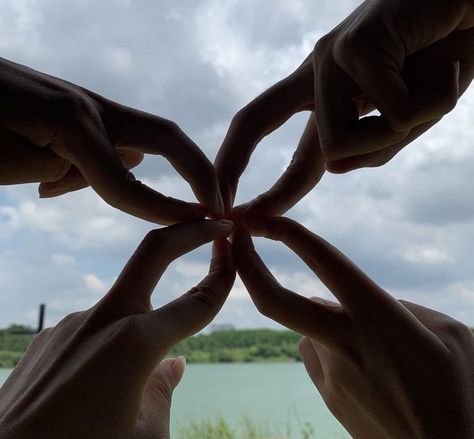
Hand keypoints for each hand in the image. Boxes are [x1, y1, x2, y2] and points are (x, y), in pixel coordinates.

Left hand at [0, 57, 223, 223]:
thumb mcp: (6, 161)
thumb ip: (69, 169)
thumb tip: (127, 167)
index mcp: (71, 121)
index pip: (127, 180)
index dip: (164, 210)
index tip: (199, 228)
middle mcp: (87, 107)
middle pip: (166, 137)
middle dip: (199, 171)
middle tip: (219, 203)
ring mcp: (83, 104)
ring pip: (141, 139)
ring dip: (161, 170)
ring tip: (155, 204)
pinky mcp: (73, 109)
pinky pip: (112, 139)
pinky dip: (112, 166)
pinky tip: (69, 181)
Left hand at [0, 219, 234, 438]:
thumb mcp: (143, 438)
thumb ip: (164, 394)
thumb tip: (175, 364)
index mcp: (134, 346)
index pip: (195, 302)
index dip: (222, 278)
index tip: (234, 257)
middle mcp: (102, 321)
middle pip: (153, 252)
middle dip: (190, 231)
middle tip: (215, 221)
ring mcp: (71, 323)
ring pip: (125, 302)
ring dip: (147, 315)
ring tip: (137, 374)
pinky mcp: (50, 336)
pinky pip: (96, 328)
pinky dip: (114, 341)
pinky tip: (101, 380)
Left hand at [215, 0, 473, 211]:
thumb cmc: (444, 59)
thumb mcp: (405, 119)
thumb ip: (370, 147)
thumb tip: (333, 168)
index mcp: (323, 92)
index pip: (272, 135)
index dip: (253, 175)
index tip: (237, 212)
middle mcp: (316, 73)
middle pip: (254, 120)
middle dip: (230, 164)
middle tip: (221, 210)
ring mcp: (331, 56)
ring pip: (336, 143)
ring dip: (394, 137)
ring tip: (436, 90)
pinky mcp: (356, 44)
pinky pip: (386, 113)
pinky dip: (426, 106)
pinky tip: (447, 69)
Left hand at [233, 218, 473, 437]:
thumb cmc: (459, 391)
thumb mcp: (448, 334)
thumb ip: (398, 306)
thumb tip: (347, 297)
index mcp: (379, 318)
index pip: (324, 262)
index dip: (289, 234)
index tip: (264, 217)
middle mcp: (345, 342)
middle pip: (274, 301)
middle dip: (246, 265)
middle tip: (233, 241)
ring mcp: (330, 372)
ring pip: (308, 325)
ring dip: (325, 318)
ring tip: (375, 346)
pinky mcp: (327, 393)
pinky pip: (317, 352)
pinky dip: (331, 343)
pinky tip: (365, 365)